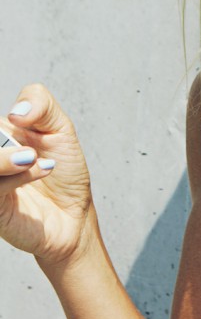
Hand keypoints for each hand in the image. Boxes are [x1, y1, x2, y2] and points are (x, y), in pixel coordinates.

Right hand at [0, 84, 93, 266]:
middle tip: (29, 150)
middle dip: (2, 143)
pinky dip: (16, 177)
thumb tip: (17, 110)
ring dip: (3, 160)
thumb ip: (41, 104)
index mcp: (0, 135)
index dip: (7, 119)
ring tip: (31, 158)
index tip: (24, 120)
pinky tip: (40, 171)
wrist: (75, 213)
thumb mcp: (60, 127)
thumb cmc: (65, 172)